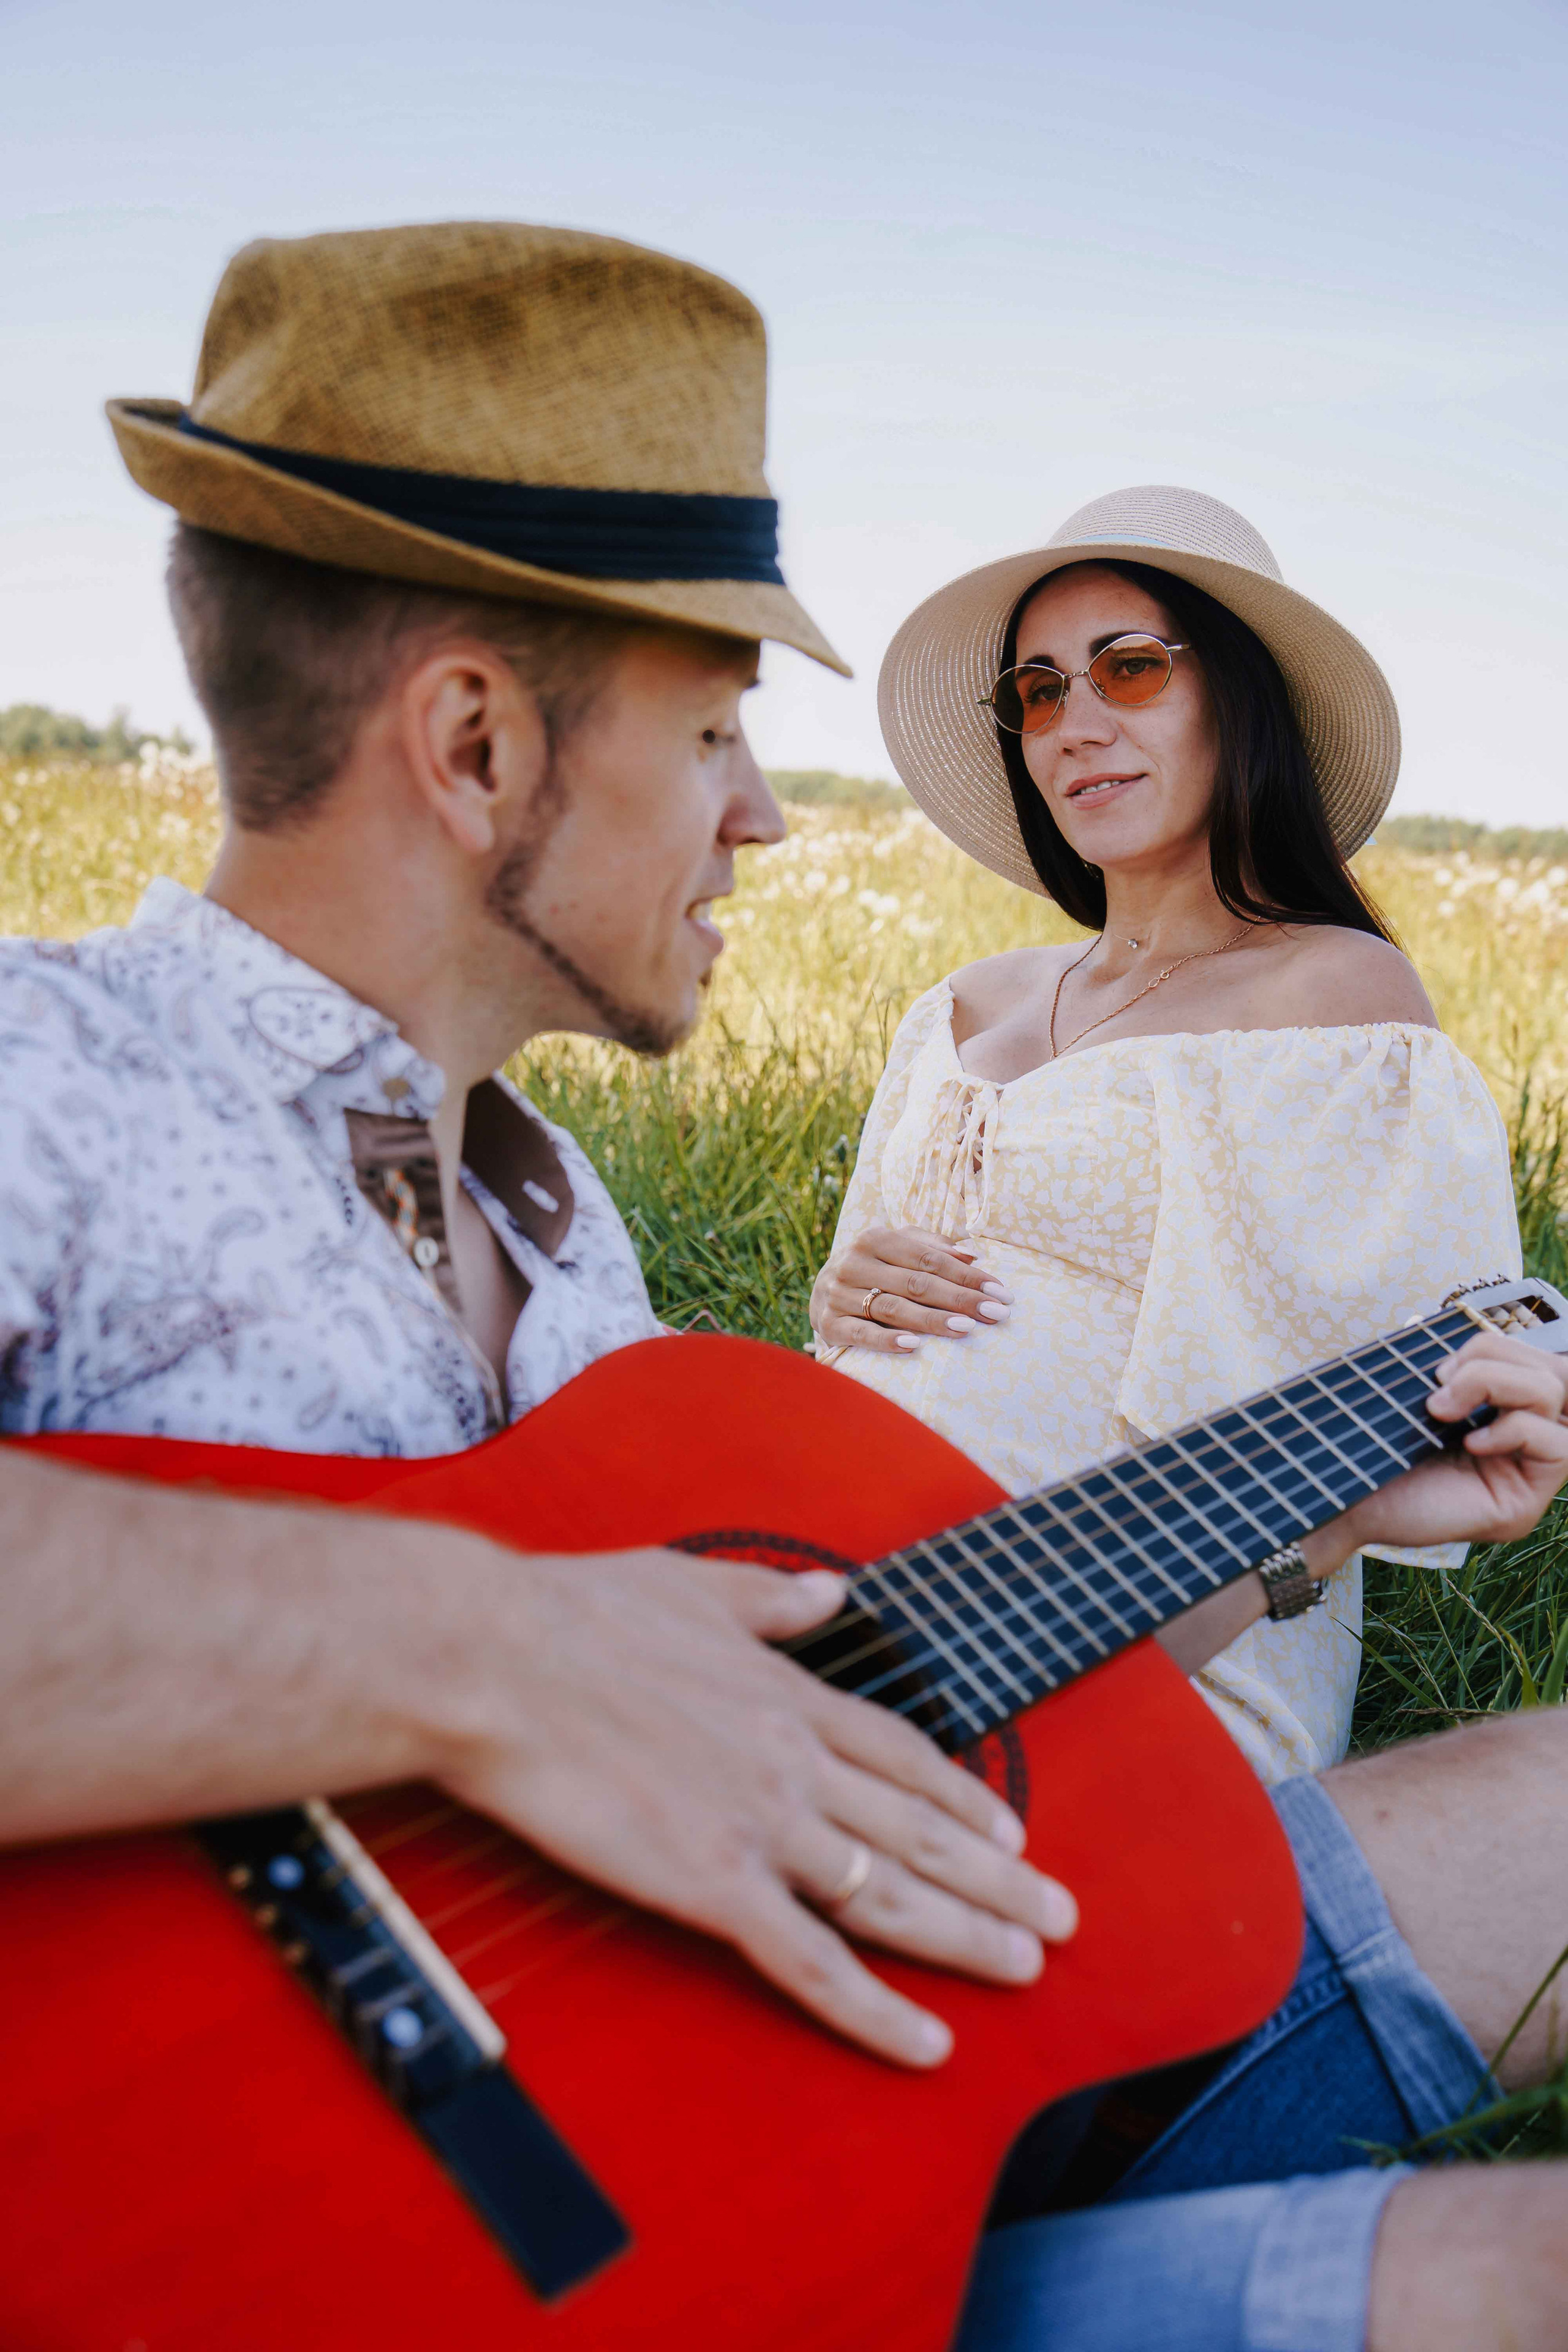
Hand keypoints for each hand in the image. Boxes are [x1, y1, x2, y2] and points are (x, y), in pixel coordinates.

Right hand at [439, 1548, 1076, 2068]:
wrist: (500, 1661)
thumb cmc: (573, 1617)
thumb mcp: (689, 1582)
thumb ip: (768, 1597)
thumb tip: (827, 1590)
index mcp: (784, 1694)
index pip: (902, 1755)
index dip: (964, 1795)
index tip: (1010, 1825)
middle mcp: (794, 1761)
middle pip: (922, 1830)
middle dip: (1001, 1877)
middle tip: (1061, 1915)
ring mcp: (762, 1825)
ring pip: (891, 1895)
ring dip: (968, 1935)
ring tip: (1026, 1964)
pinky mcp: (714, 1884)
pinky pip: (811, 1962)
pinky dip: (874, 2009)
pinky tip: (924, 2041)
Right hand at [811, 1225, 1012, 1353]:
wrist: (822, 1292)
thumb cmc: (874, 1268)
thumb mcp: (898, 1248)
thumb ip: (932, 1247)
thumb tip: (974, 1253)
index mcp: (874, 1238)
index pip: (929, 1258)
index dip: (967, 1275)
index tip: (1000, 1292)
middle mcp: (853, 1262)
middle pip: (916, 1282)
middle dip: (960, 1298)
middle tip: (996, 1313)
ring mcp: (838, 1294)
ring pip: (892, 1307)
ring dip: (932, 1319)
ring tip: (967, 1328)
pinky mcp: (829, 1324)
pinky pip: (862, 1335)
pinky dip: (887, 1340)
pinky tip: (915, 1346)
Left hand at [1342, 1332, 1567, 1557]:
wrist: (1346, 1508)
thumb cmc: (1373, 1452)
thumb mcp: (1412, 1397)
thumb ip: (1445, 1368)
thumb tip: (1439, 1323)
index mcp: (1496, 1413)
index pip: (1532, 1360)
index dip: (1495, 1346)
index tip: (1439, 1368)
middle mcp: (1519, 1442)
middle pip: (1549, 1368)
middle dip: (1491, 1356)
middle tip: (1439, 1382)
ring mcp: (1524, 1474)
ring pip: (1551, 1393)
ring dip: (1493, 1383)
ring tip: (1442, 1409)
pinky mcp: (1524, 1505)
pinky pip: (1557, 1446)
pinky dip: (1513, 1430)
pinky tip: (1471, 1444)